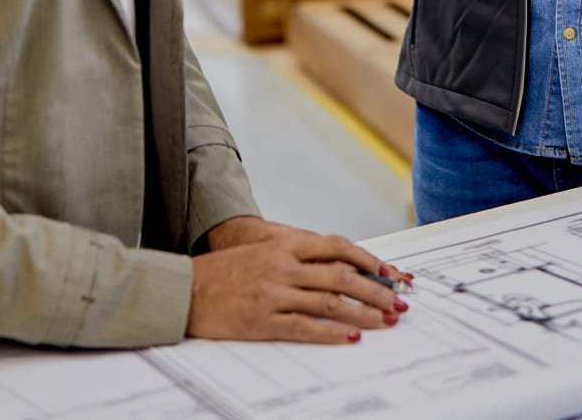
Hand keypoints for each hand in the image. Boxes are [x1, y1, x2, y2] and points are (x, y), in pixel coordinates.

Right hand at [187, 229, 409, 344]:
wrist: (183, 289)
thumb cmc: (223, 270)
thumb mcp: (262, 249)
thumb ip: (297, 253)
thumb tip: (337, 263)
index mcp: (284, 245)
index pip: (338, 248)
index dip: (369, 260)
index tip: (391, 273)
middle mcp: (282, 266)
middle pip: (342, 276)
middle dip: (376, 290)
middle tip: (398, 302)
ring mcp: (273, 294)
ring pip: (330, 302)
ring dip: (364, 313)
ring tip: (386, 321)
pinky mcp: (263, 321)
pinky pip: (306, 328)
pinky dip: (332, 333)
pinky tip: (352, 336)